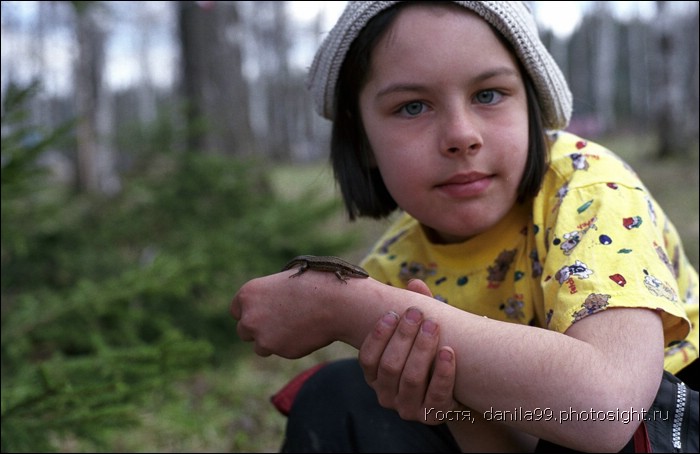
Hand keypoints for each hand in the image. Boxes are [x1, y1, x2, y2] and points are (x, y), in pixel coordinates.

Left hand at [230, 270, 337, 357]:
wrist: (334, 302)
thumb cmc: (314, 285)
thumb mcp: (284, 282)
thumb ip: (268, 298)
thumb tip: (265, 311)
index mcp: (249, 293)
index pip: (236, 309)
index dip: (249, 312)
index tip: (261, 314)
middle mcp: (249, 316)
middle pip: (243, 330)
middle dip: (258, 329)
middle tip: (279, 323)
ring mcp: (262, 335)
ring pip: (260, 346)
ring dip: (273, 341)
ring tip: (297, 326)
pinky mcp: (277, 350)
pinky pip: (280, 351)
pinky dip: (289, 346)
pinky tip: (305, 332)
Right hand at [358, 279, 457, 424]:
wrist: (456, 390)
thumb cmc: (431, 355)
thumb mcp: (420, 334)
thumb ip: (417, 310)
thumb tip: (416, 283)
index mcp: (376, 377)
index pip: (367, 359)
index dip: (378, 335)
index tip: (392, 313)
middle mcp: (387, 396)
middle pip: (390, 366)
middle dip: (403, 336)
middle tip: (417, 313)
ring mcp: (408, 409)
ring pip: (411, 379)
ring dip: (422, 349)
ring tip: (433, 326)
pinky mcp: (432, 416)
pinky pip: (437, 395)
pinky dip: (443, 372)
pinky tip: (449, 351)